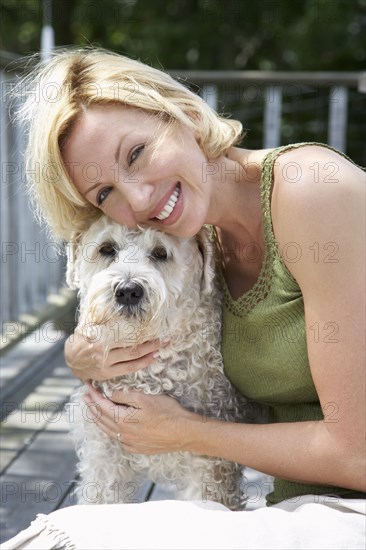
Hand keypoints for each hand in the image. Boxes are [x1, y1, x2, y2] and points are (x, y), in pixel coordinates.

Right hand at [64, 328, 167, 381]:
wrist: (71, 360)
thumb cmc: (81, 339)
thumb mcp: (88, 326)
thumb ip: (101, 319)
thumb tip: (114, 306)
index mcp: (99, 340)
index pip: (125, 336)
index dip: (141, 333)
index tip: (154, 327)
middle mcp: (104, 354)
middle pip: (133, 349)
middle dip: (152, 344)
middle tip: (166, 338)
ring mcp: (107, 366)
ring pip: (134, 360)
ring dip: (150, 354)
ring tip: (163, 347)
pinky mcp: (109, 374)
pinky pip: (130, 369)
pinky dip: (143, 363)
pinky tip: (153, 358)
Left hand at [83, 384, 197, 454]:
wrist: (184, 433)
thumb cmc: (167, 413)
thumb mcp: (145, 398)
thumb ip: (125, 396)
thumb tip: (110, 395)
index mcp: (123, 420)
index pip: (102, 406)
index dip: (93, 396)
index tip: (87, 387)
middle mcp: (123, 434)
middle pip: (102, 419)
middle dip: (92, 407)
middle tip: (85, 397)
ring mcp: (130, 443)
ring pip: (108, 431)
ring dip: (98, 419)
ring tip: (92, 411)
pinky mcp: (138, 448)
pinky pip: (118, 439)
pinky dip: (110, 431)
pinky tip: (111, 427)